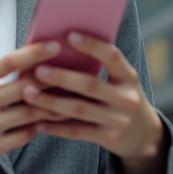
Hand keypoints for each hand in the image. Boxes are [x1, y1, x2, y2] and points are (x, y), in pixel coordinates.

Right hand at [0, 41, 66, 173]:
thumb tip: (33, 64)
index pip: (8, 62)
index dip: (34, 53)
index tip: (55, 46)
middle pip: (25, 87)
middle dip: (53, 80)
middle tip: (74, 73)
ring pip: (31, 113)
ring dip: (53, 106)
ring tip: (70, 98)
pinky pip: (25, 135)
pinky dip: (39, 127)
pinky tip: (48, 121)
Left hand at [22, 32, 163, 164]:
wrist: (143, 135)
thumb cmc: (120, 97)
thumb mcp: (119, 81)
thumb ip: (98, 68)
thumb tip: (59, 50)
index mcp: (128, 77)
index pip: (112, 57)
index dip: (92, 46)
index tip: (70, 35)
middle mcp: (126, 98)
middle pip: (90, 85)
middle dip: (62, 77)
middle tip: (38, 70)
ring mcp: (119, 120)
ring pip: (80, 109)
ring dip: (51, 101)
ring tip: (29, 93)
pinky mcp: (108, 138)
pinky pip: (78, 131)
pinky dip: (56, 127)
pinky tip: (37, 122)